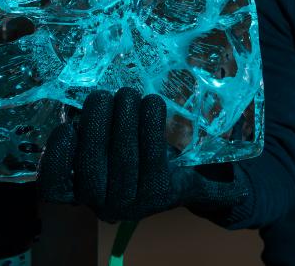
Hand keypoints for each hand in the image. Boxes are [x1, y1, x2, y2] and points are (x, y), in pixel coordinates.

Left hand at [37, 87, 249, 222]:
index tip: (154, 101)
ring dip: (94, 125)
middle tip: (126, 91)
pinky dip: (58, 153)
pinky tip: (68, 125)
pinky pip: (55, 181)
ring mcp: (91, 198)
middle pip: (120, 160)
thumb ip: (216, 186)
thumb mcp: (191, 180)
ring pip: (90, 164)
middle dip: (123, 120)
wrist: (129, 193)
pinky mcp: (65, 192)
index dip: (151, 131)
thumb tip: (239, 188)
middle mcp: (122, 203)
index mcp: (155, 195)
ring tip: (102, 97)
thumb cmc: (164, 175)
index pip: (152, 162)